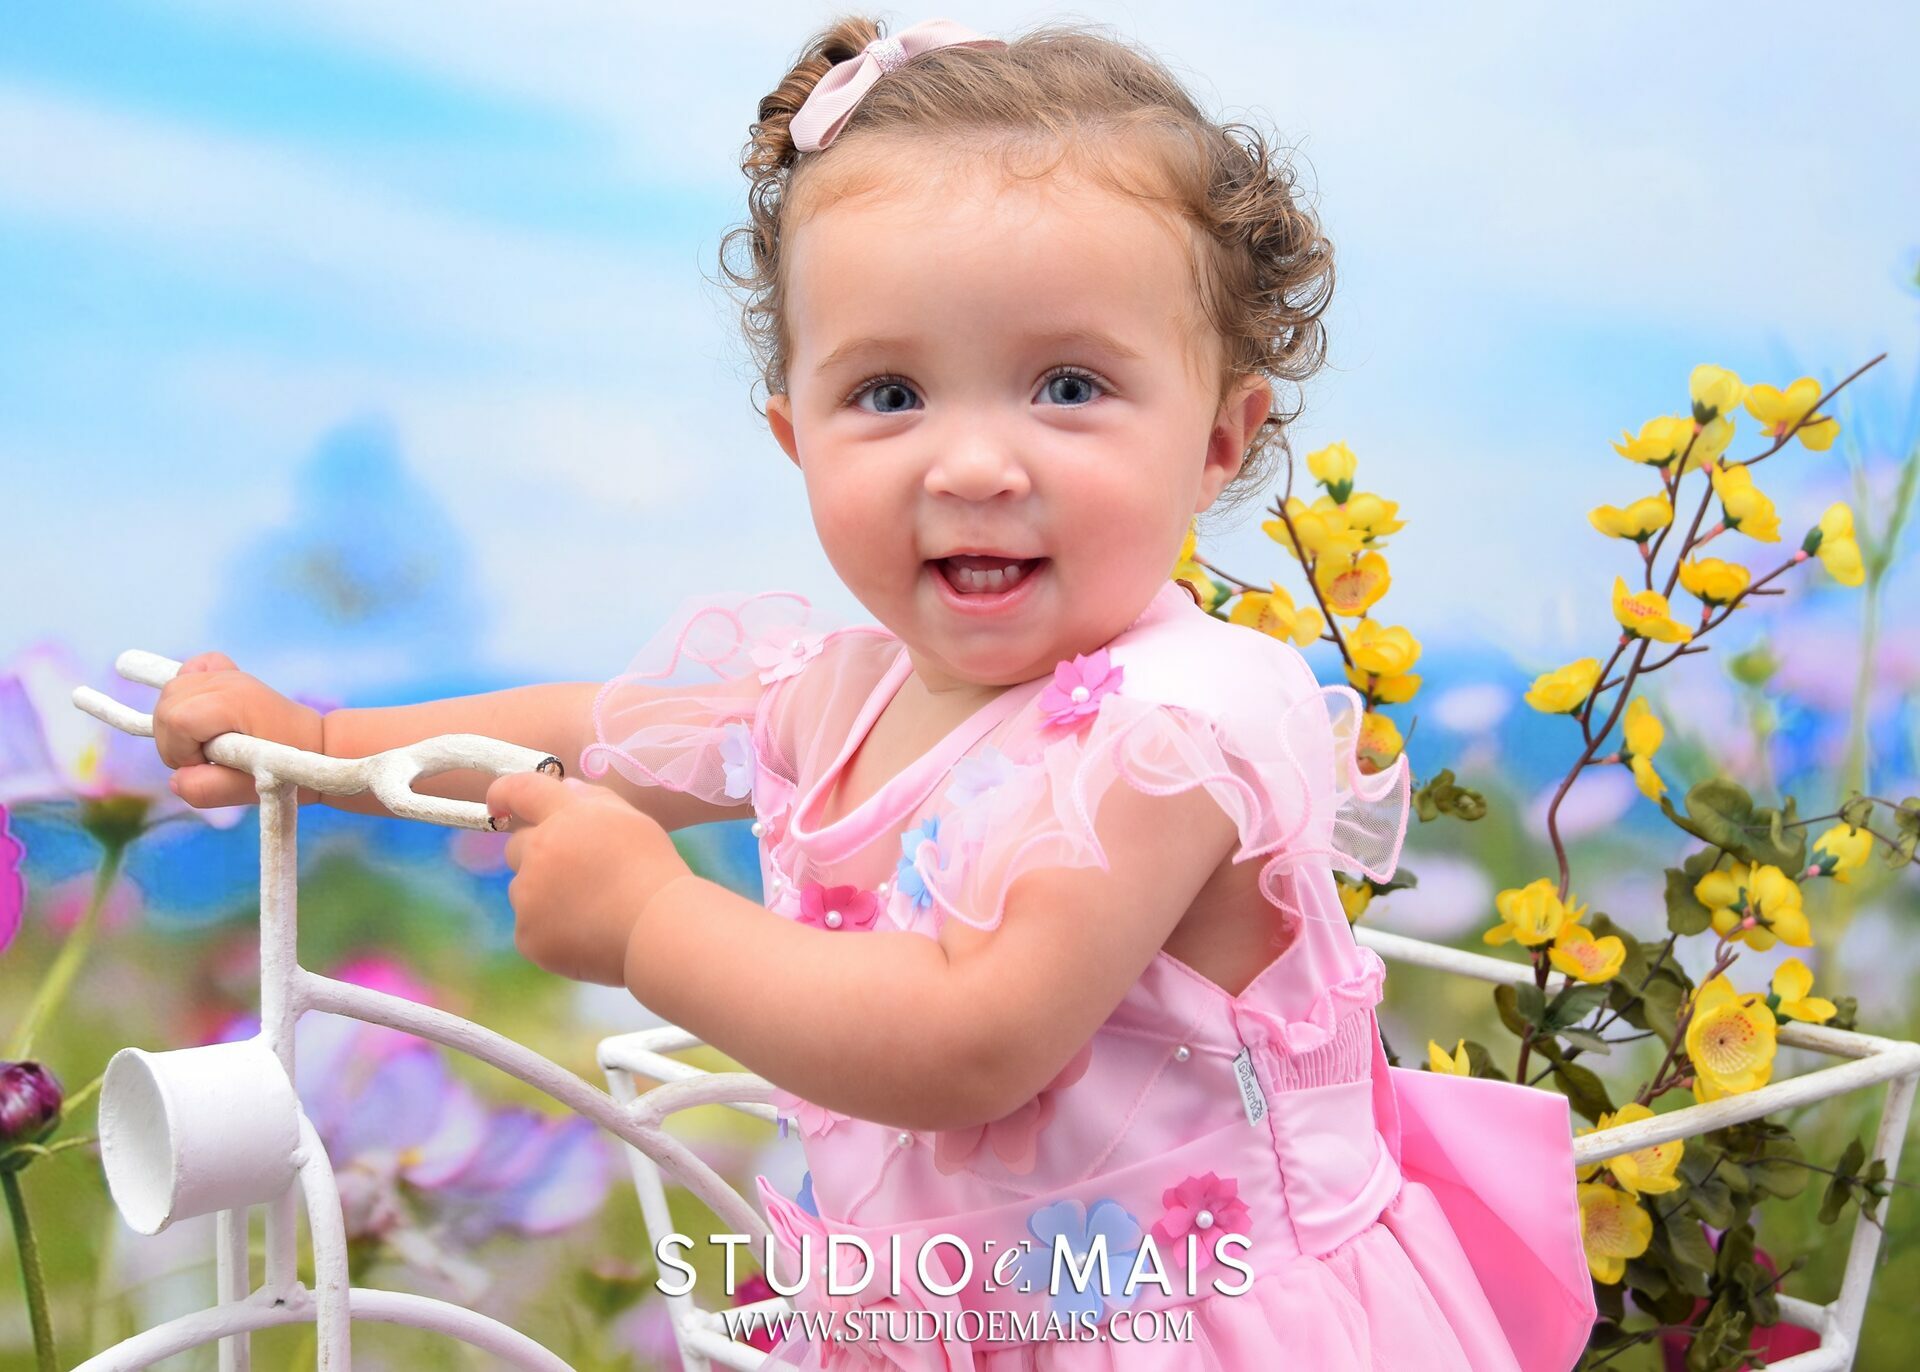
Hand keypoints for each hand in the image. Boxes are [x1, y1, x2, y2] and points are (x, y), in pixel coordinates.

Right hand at [153, 652, 325, 806]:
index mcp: (235, 703)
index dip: (179, 750)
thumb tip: (175, 780)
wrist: (321, 748)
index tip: (203, 766)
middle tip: (204, 760)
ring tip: (206, 743)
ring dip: (176, 722)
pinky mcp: (228, 675)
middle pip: (168, 704)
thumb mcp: (252, 788)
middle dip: (173, 740)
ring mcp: (228, 675)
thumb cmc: (293, 770)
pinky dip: (186, 692)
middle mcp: (229, 681)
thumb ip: (210, 789)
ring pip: (172, 690)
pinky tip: (203, 716)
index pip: (176, 719)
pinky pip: (190, 670)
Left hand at [486, 772, 694, 986]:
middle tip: (578, 873)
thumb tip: (566, 788)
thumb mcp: (633, 821)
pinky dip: (551, 930)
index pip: (522, 790)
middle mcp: (539, 851)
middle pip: (516, 846)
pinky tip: (586, 932)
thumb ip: (594, 799)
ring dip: (545, 894)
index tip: (498, 803)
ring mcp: (529, 895)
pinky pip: (530, 927)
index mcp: (566, 817)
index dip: (504, 792)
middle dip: (537, 854)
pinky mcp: (528, 935)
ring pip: (524, 890)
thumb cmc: (654, 871)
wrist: (658, 928)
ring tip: (591, 909)